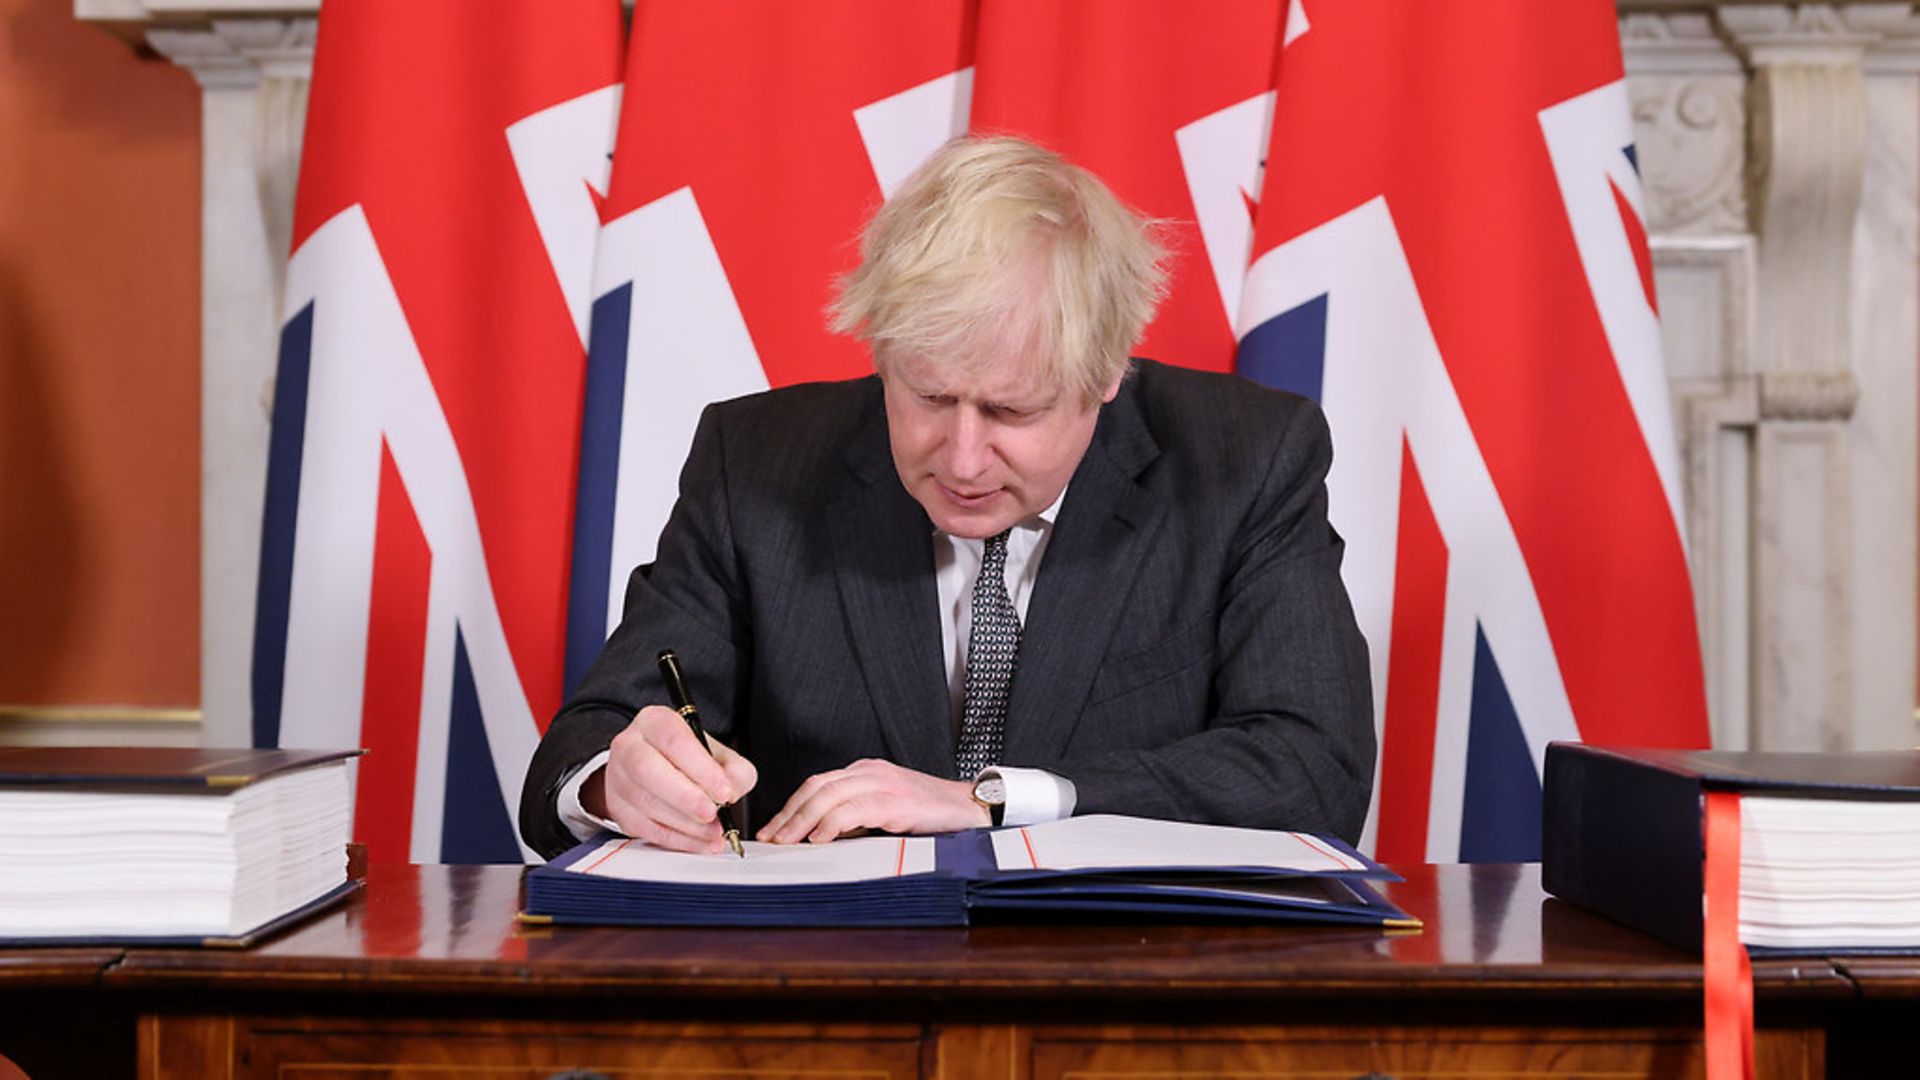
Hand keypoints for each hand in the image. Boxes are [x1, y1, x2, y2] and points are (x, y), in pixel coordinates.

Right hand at [586, 705, 757, 852]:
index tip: (724, 791)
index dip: (701, 769)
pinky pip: (644, 828)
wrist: (657, 768)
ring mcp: (618, 777)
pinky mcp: (616, 807)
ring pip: (646, 803)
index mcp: (655, 722)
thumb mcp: (719, 755)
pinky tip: (698, 841)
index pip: (675, 740)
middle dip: (686, 797)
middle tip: (713, 813)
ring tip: (713, 832)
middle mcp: (630, 745)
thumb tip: (731, 791)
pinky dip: (676, 839)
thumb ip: (734, 770)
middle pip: (649, 770)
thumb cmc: (688, 759)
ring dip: (684, 824)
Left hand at [757, 759, 989, 843]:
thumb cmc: (930, 812)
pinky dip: (831, 823)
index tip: (773, 828)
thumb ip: (856, 818)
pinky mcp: (896, 802)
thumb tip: (820, 837)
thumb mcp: (886, 811)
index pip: (817, 784)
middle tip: (770, 838)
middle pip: (816, 786)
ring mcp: (883, 784)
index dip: (791, 806)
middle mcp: (871, 771)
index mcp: (866, 771)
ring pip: (829, 795)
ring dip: (802, 820)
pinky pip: (854, 809)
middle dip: (788, 813)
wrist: (971, 807)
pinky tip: (819, 838)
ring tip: (787, 842)